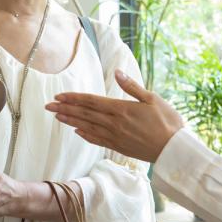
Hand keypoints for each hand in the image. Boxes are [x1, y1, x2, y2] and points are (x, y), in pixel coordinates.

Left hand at [46, 70, 183, 161]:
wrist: (174, 149)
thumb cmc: (167, 121)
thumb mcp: (152, 98)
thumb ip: (132, 86)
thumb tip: (117, 72)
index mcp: (122, 108)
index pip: (92, 101)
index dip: (74, 98)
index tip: (59, 95)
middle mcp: (115, 123)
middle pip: (85, 114)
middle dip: (66, 108)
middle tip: (48, 105)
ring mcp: (116, 136)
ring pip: (88, 127)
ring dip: (71, 121)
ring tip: (57, 116)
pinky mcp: (119, 147)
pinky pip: (98, 140)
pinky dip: (85, 134)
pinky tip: (77, 131)